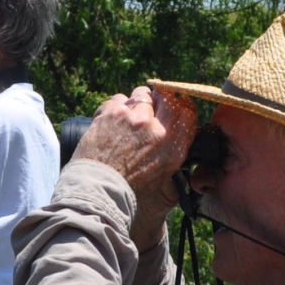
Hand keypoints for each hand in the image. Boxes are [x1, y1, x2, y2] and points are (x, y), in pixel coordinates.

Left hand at [72, 86, 197, 248]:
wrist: (98, 189)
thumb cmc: (128, 186)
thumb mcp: (163, 173)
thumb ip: (173, 148)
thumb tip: (174, 127)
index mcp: (172, 145)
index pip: (186, 112)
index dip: (180, 105)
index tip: (172, 105)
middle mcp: (155, 128)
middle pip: (164, 97)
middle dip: (158, 100)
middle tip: (147, 110)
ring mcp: (133, 118)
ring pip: (140, 95)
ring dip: (135, 104)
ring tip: (126, 120)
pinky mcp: (112, 113)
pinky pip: (118, 99)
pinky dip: (115, 108)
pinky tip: (111, 123)